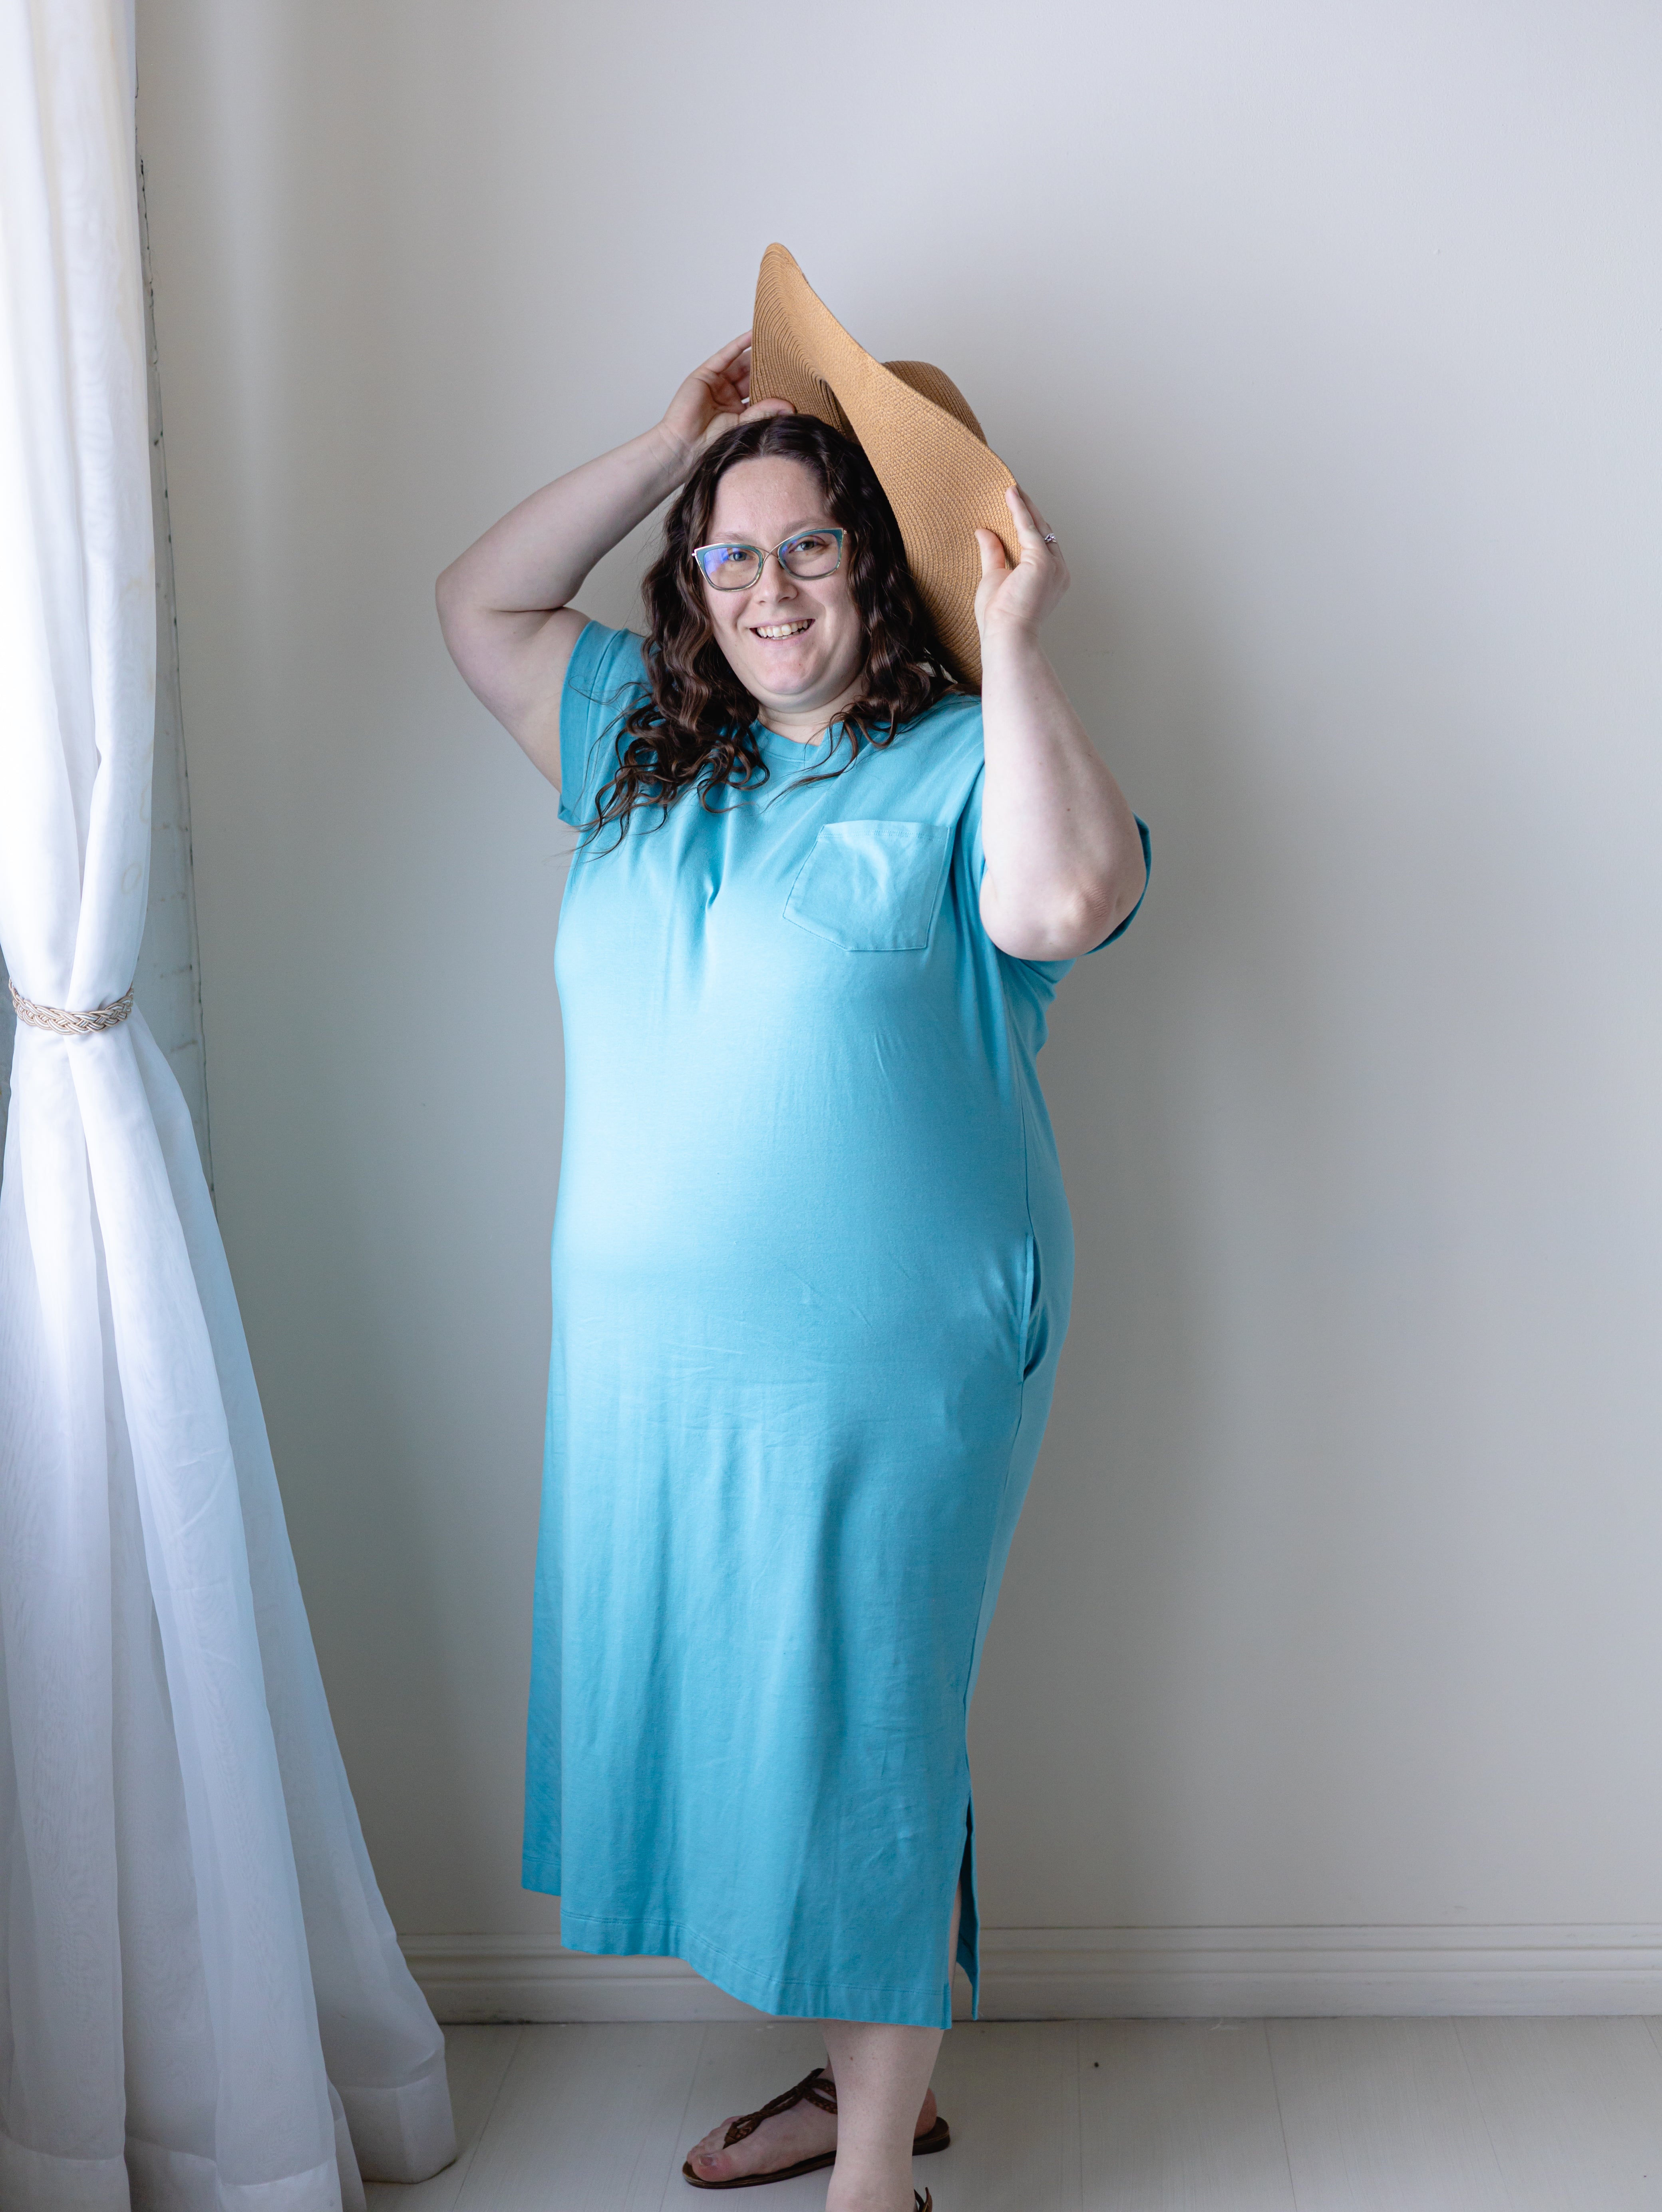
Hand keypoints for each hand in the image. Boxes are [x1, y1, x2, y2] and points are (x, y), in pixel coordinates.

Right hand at [656, 331, 793, 474]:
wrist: (685, 447)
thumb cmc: (710, 444)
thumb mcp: (744, 426)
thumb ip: (764, 412)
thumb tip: (790, 406)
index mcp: (739, 411)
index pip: (761, 392)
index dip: (775, 384)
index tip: (795, 376)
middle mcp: (728, 396)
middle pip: (752, 375)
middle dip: (767, 366)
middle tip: (788, 354)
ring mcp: (717, 384)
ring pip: (740, 363)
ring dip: (756, 353)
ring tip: (775, 340)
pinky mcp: (705, 374)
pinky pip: (725, 356)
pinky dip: (739, 345)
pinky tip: (753, 335)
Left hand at [974, 485, 1068, 643]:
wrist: (1006, 636)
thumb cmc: (1000, 617)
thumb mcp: (994, 577)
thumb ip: (993, 554)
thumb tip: (983, 531)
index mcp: (1051, 577)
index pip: (1040, 543)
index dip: (1028, 524)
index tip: (1015, 506)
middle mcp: (1058, 570)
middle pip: (1043, 532)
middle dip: (1029, 510)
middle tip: (1014, 491)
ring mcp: (1053, 565)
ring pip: (1038, 527)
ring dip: (1025, 505)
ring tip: (1011, 488)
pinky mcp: (1042, 561)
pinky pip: (1028, 528)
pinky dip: (1019, 509)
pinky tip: (1010, 494)